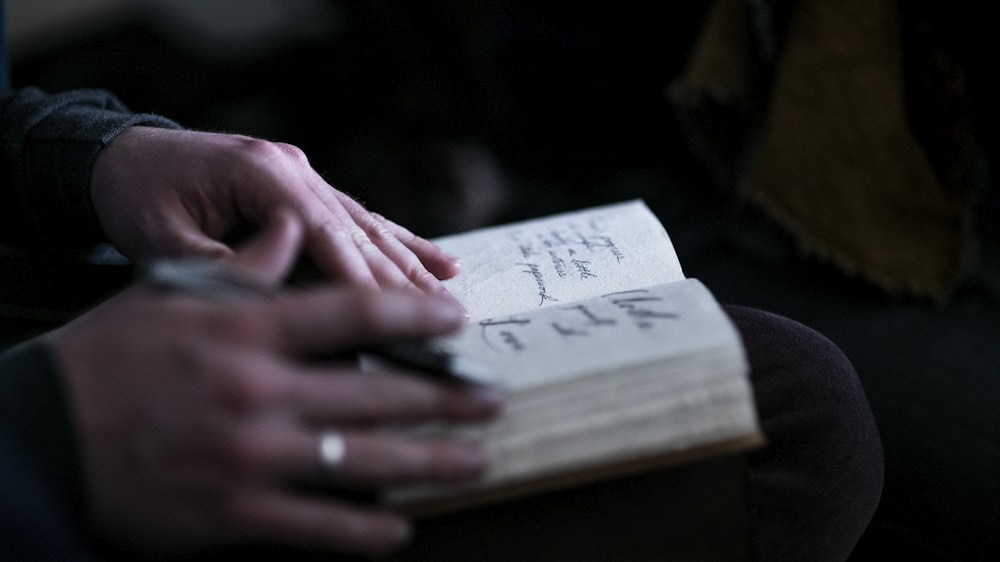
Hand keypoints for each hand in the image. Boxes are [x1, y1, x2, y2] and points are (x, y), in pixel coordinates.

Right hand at [46, 212, 499, 555]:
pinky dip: (365, 531)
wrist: (42, 436)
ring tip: (478, 462)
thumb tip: (292, 230)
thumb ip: (244, 268)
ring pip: (365, 460)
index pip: (355, 314)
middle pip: (380, 392)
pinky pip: (318, 527)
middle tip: (495, 399)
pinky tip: (400, 530)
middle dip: (448, 398)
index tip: (459, 324)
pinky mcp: (236, 513)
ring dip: (432, 463)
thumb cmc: (108, 360)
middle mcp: (261, 391)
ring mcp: (252, 456)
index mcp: (247, 330)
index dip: (418, 317)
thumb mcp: (171, 296)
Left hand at [89, 126, 461, 296]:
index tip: (394, 321)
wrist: (118, 157)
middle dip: (402, 278)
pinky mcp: (307, 187)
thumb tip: (279, 313)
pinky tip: (440, 260)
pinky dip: (401, 241)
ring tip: (450, 298)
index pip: (323, 233)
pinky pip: (361, 217)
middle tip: (443, 319)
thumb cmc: (135, 196)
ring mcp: (304, 174)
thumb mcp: (163, 240)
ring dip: (411, 264)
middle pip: (358, 229)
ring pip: (369, 225)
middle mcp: (292, 168)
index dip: (360, 279)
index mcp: (259, 172)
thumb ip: (223, 270)